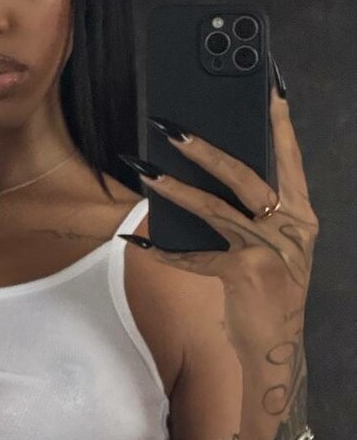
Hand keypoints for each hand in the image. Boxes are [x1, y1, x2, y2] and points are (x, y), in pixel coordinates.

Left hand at [118, 68, 318, 351]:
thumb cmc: (269, 294)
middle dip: (207, 149)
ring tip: (145, 172)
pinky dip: (165, 252)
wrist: (276, 350)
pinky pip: (196, 257)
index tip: (268, 89)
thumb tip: (212, 176)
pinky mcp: (246, 274)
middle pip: (247, 176)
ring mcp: (270, 251)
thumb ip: (254, 216)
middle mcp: (292, 228)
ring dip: (176, 189)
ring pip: (217, 208)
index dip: (280, 125)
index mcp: (301, 216)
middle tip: (172, 129)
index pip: (290, 161)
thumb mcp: (274, 249)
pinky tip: (137, 243)